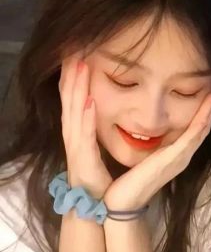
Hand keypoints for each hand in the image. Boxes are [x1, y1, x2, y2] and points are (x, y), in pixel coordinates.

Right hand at [59, 56, 112, 198]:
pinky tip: (90, 101)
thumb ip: (95, 127)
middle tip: (72, 49)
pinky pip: (84, 135)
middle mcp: (74, 135)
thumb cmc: (99, 173)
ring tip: (79, 66)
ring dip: (76, 88)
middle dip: (70, 74)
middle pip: (70, 99)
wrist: (98, 203)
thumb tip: (98, 105)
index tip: (78, 53)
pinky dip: (86, 117)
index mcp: (80, 130)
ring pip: (74, 111)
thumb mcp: (98, 145)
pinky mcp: (83, 159)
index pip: (75, 98)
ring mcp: (77, 146)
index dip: (74, 77)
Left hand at [103, 83, 210, 210]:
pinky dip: (204, 115)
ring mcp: (182, 157)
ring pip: (202, 128)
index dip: (201, 112)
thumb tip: (144, 132)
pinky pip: (195, 132)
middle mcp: (182, 156)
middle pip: (202, 128)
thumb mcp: (139, 159)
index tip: (206, 93)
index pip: (192, 130)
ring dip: (210, 108)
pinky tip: (209, 101)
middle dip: (209, 107)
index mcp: (173, 155)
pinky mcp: (177, 157)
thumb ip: (144, 147)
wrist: (123, 202)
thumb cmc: (127, 182)